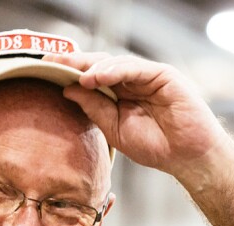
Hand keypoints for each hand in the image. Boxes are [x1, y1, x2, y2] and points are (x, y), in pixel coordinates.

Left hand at [45, 52, 233, 183]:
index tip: (45, 67)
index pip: (91, 77)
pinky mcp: (163, 75)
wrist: (188, 157)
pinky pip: (135, 68)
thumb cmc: (157, 147)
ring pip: (115, 63)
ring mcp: (148, 76)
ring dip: (93, 68)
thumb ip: (94, 108)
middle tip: (51, 60)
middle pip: (99, 65)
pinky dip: (115, 70)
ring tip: (77, 75)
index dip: (70, 71)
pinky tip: (98, 77)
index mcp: (120, 94)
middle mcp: (132, 82)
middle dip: (76, 62)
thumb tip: (67, 89)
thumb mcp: (116, 130)